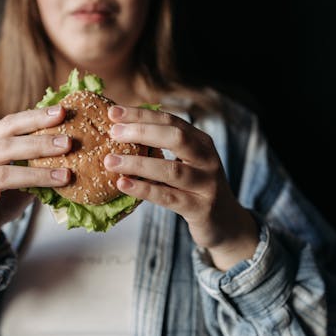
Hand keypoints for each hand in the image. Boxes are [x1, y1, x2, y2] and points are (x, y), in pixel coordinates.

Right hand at [0, 105, 71, 274]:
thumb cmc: (3, 199)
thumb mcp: (24, 179)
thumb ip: (40, 164)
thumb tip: (75, 149)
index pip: (10, 124)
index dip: (35, 117)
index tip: (62, 112)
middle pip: (6, 144)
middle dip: (40, 143)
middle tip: (68, 143)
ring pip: (0, 173)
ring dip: (34, 174)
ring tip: (63, 176)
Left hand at [104, 105, 257, 270]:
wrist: (225, 223)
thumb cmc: (194, 188)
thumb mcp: (185, 162)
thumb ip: (162, 148)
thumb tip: (121, 132)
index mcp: (201, 142)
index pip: (170, 120)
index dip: (142, 115)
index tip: (113, 112)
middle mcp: (207, 159)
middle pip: (175, 138)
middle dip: (142, 132)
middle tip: (113, 133)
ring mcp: (206, 184)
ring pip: (171, 170)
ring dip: (138, 163)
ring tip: (110, 161)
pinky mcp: (200, 209)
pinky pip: (168, 197)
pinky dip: (144, 189)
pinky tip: (123, 184)